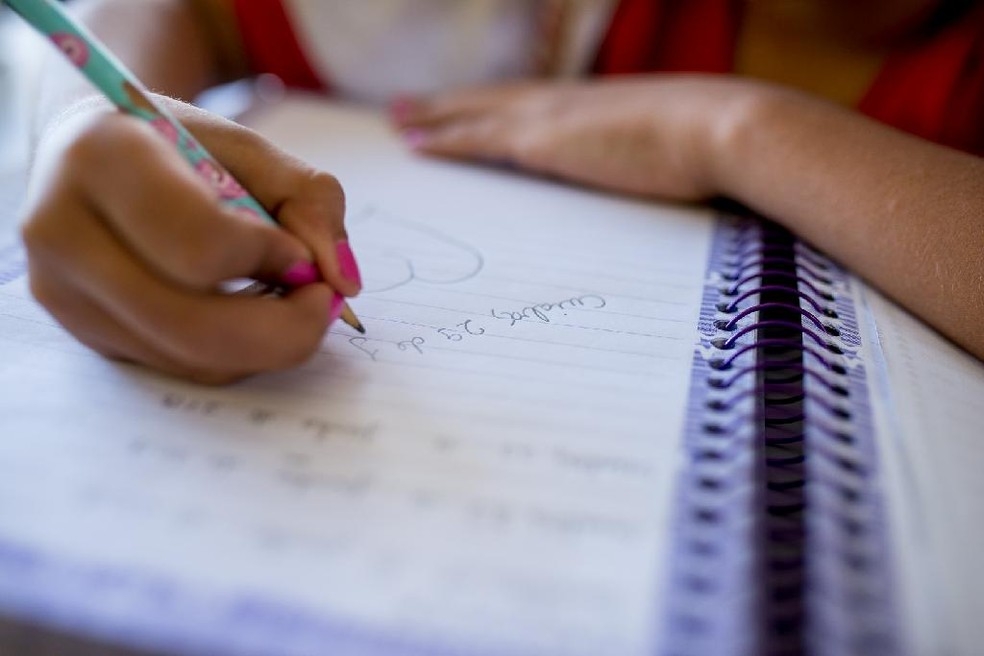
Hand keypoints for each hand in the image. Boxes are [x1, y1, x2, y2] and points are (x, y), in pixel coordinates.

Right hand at [21, 97, 360, 383]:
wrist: (92, 154)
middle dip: (283, 327)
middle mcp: (64, 234)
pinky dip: (238, 351)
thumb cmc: (177, 143)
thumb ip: (309, 201)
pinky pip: (182, 367)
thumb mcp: (250, 148)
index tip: (298, 249)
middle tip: (323, 301)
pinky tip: (252, 311)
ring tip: (291, 300)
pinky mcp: (87, 335)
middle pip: (191, 325)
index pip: (197, 244)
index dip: (267, 257)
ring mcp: (66, 295)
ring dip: (267, 343)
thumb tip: (342, 282)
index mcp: (101, 160)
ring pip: (191, 358)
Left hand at [392, 76, 759, 200]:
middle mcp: (564, 101)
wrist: (721, 128)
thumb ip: (653, 155)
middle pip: (489, 100)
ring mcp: (551, 116)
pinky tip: (415, 144)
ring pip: (473, 113)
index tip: (466, 109)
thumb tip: (660, 172)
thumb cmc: (712, 144)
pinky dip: (443, 140)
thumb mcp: (676, 146)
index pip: (529, 103)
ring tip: (397, 121)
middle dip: (447, 105)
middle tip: (407, 109)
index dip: (492, 107)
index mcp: (594, 103)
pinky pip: (477, 139)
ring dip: (433, 117)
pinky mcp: (543, 141)